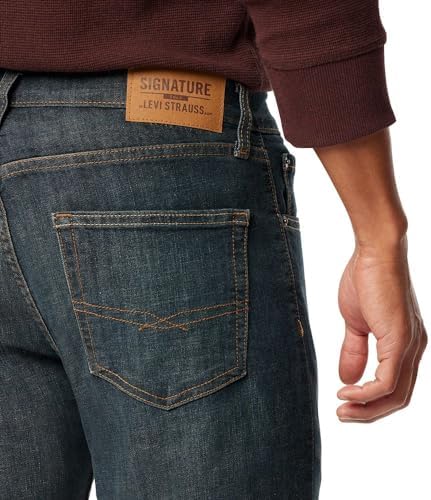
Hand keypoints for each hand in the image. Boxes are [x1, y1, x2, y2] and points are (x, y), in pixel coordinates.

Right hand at [336, 235, 426, 422]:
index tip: (343, 402)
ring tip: (343, 410)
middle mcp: (414, 349)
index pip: (394, 386)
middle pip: (398, 398)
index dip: (370, 401)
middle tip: (342, 416)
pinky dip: (366, 393)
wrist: (375, 252)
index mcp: (404, 344)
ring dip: (368, 409)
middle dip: (369, 413)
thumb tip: (346, 378)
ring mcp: (410, 346)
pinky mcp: (401, 341)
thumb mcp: (355, 323)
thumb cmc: (365, 280)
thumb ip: (354, 351)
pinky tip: (347, 391)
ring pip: (396, 395)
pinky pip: (388, 382)